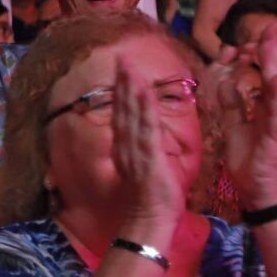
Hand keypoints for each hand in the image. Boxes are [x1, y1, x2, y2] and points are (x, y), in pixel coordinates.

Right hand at [112, 57, 190, 237]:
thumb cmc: (154, 195)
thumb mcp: (147, 164)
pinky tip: (143, 93)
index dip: (122, 90)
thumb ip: (144, 146)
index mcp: (127, 146)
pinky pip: (145, 129)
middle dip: (122, 82)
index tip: (123, 69)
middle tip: (121, 57)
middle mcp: (126, 145)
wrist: (152, 219)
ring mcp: (134, 150)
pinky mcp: (146, 157)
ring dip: (130, 89)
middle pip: (123, 108)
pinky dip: (143, 109)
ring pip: (131, 114)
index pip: (124, 112)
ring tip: (129, 67)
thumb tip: (147, 132)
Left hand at [203, 39, 276, 208]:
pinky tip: (275, 79)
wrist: (258, 191)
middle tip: (267, 30)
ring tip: (271, 45)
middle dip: (270, 52)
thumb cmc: (250, 159)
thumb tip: (226, 81)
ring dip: (276, 66)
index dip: (255, 58)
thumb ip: (232, 104)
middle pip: (274, 76)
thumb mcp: (234, 125)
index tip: (244, 40)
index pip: (261, 76)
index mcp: (264, 107)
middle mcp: (275, 111)